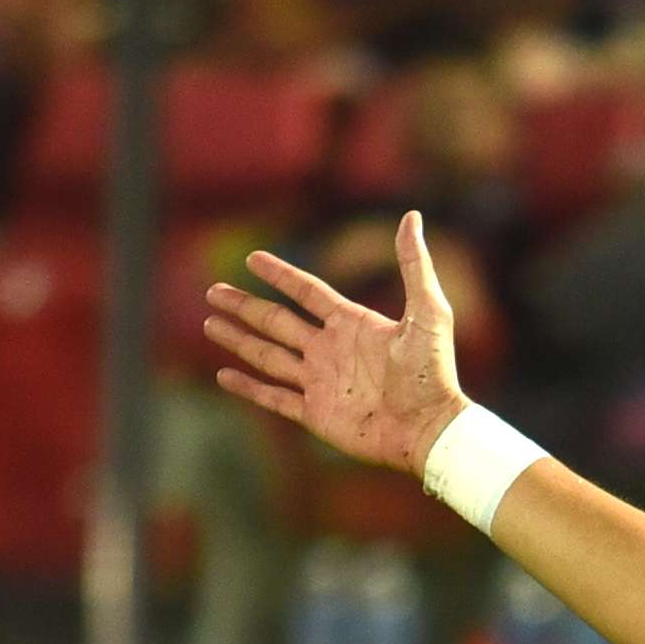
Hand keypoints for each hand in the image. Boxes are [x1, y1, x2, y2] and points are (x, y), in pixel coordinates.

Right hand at [204, 211, 468, 476]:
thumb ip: (415, 266)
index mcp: (353, 324)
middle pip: (277, 321)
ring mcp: (321, 382)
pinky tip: (224, 375)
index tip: (253, 259)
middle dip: (244, 306)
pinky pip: (274, 397)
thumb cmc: (434, 372)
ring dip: (238, 340)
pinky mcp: (316, 414)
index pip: (308, 292)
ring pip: (268, 356)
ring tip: (210, 323)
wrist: (431, 428)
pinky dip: (248, 387)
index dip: (281, 275)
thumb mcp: (428, 312)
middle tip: (212, 291)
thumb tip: (412, 216)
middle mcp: (331, 350)